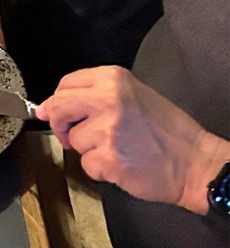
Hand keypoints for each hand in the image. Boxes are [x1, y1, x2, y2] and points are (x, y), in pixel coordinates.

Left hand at [37, 67, 229, 213]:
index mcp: (112, 78)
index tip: (55, 112)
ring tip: (117, 149)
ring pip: (74, 140)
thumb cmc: (166, 130)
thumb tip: (52, 105)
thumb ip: (96, 95)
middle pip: (60, 107)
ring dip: (89, 150)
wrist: (194, 162)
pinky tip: (121, 164)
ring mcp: (106, 129)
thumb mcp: (134, 95)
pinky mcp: (107, 158)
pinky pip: (86, 164)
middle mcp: (106, 99)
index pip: (66, 84)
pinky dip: (99, 169)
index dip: (58, 101)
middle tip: (69, 134)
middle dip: (59, 123)